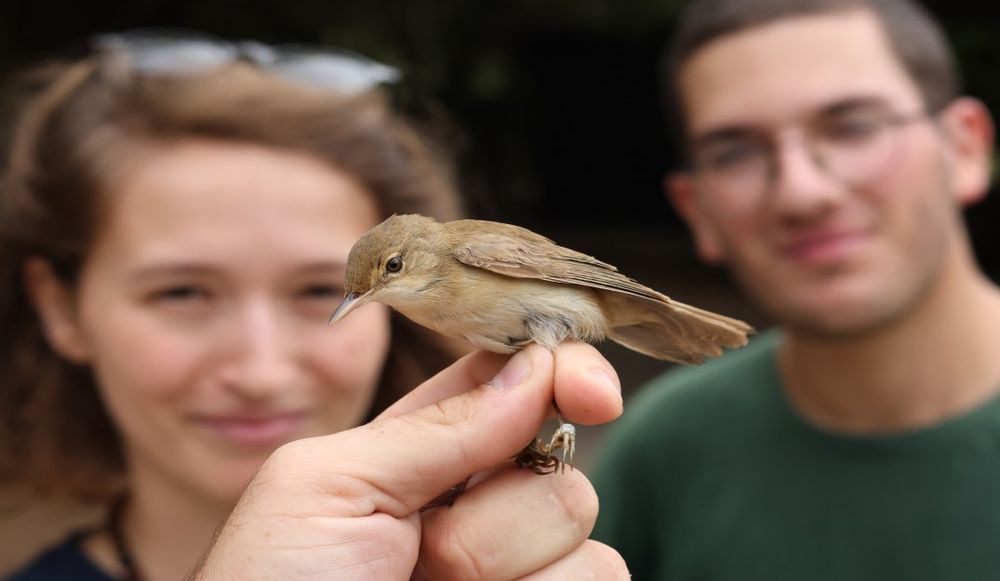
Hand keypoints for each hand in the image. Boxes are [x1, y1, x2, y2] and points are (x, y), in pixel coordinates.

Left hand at [190, 342, 628, 579]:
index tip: (591, 394)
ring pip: (583, 534)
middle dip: (494, 516)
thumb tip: (538, 368)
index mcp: (423, 452)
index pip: (516, 384)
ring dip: (508, 568)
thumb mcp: (328, 485)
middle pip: (560, 463)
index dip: (563, 373)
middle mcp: (478, 507)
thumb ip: (436, 425)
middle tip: (418, 555)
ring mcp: (513, 570)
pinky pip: (603, 579)